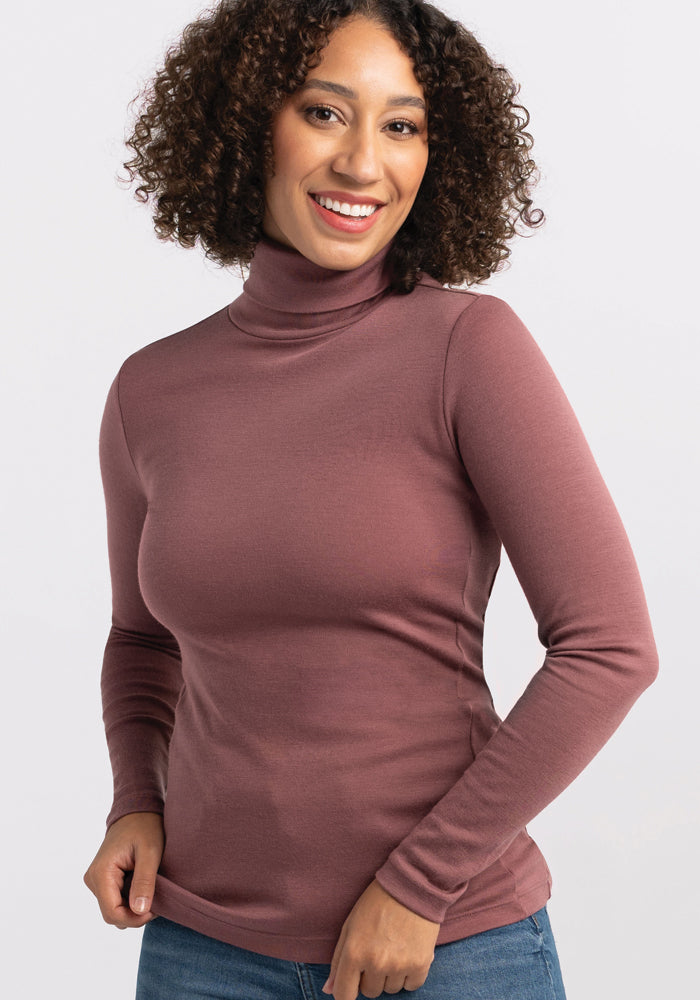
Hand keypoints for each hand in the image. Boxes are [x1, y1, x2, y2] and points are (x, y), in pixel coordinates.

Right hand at [83, 811, 163, 928]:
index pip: (112, 913)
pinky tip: (144, 886)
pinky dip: (130, 899)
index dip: (134, 919)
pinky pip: (115, 899)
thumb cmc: (145, 827)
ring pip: (114, 909)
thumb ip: (144, 881)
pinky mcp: (102, 880)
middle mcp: (93, 879)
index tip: (156, 909)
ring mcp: (96, 880)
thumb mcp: (150, 853)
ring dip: (133, 907)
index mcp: (101, 873)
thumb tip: (139, 911)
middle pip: (112, 914)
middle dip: (135, 914)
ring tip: (152, 890)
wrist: (137, 811)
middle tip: (158, 901)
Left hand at [322, 879, 439, 999]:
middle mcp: (376, 963)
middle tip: (377, 951)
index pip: (344, 995)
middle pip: (370, 992)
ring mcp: (399, 965)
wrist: (411, 886)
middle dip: (371, 976)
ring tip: (394, 948)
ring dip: (391, 975)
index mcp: (354, 952)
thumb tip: (329, 990)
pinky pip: (411, 986)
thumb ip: (338, 960)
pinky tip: (408, 952)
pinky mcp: (420, 964)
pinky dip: (410, 974)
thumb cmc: (376, 903)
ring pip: (390, 989)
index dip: (345, 994)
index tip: (351, 987)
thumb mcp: (350, 925)